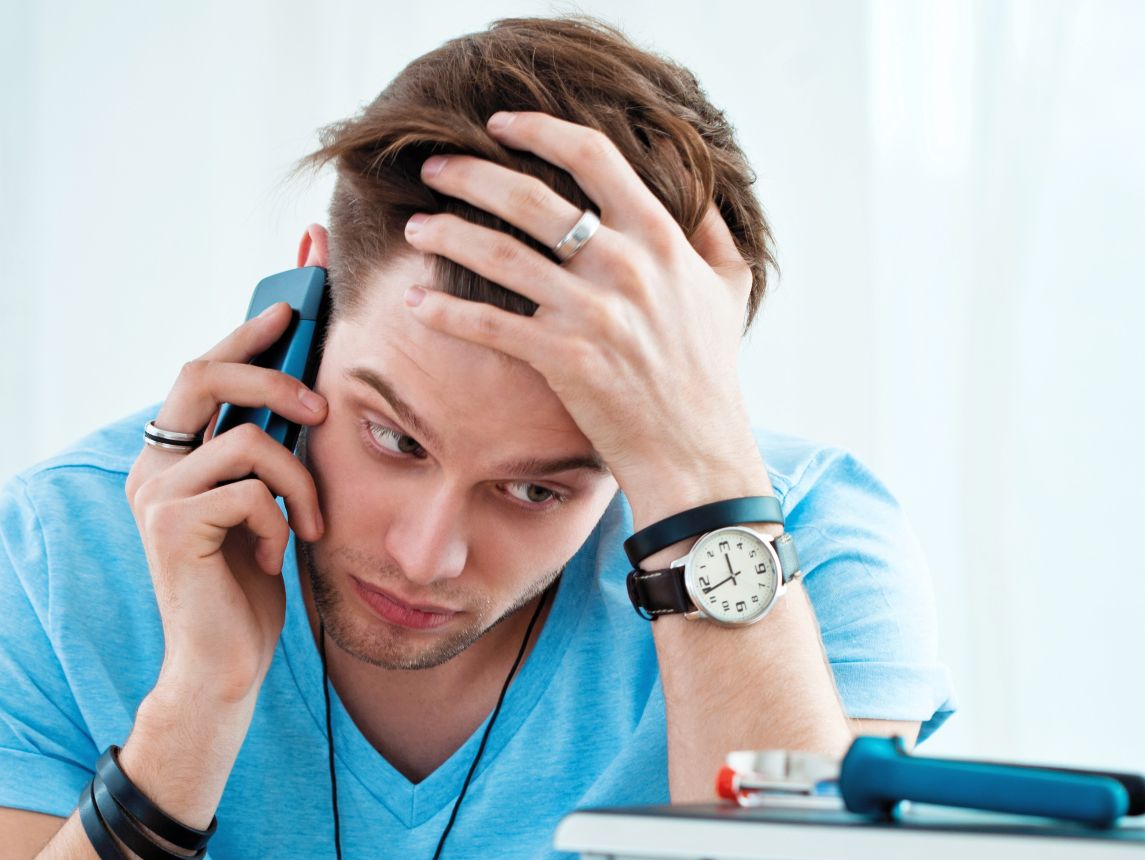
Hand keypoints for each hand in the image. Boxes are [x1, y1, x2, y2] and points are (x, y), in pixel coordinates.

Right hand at [124, 303, 327, 707]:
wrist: (225, 666)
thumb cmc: (251, 588)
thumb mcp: (270, 505)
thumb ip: (270, 452)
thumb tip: (311, 388)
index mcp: (173, 454)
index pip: (206, 369)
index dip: (248, 329)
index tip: (295, 298)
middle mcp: (153, 464)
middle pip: (204, 372)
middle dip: (271, 370)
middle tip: (321, 402)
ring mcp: (155, 492)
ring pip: (250, 439)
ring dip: (301, 482)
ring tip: (310, 527)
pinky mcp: (170, 524)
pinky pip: (252, 490)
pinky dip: (281, 523)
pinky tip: (272, 560)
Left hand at [398, 110, 770, 524]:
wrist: (696, 452)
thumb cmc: (710, 371)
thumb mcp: (729, 289)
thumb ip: (713, 232)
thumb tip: (701, 192)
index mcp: (660, 236)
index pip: (593, 156)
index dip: (539, 130)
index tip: (500, 123)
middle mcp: (624, 265)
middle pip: (530, 196)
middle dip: (470, 173)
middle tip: (434, 167)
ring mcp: (592, 312)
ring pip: (498, 254)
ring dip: (446, 233)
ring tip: (415, 226)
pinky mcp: (564, 358)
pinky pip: (490, 324)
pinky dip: (447, 312)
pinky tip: (415, 303)